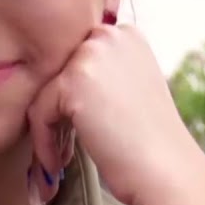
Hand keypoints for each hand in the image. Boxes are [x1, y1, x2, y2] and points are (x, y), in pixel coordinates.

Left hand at [25, 24, 204, 204]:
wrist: (166, 169)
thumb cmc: (149, 141)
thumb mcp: (130, 90)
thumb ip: (99, 77)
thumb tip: (57, 86)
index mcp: (126, 35)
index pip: (75, 59)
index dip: (69, 98)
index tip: (72, 130)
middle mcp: (109, 36)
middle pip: (57, 74)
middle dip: (54, 112)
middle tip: (61, 146)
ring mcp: (91, 55)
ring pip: (44, 94)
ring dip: (48, 130)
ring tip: (58, 159)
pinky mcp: (72, 81)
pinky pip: (39, 113)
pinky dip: (44, 143)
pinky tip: (57, 165)